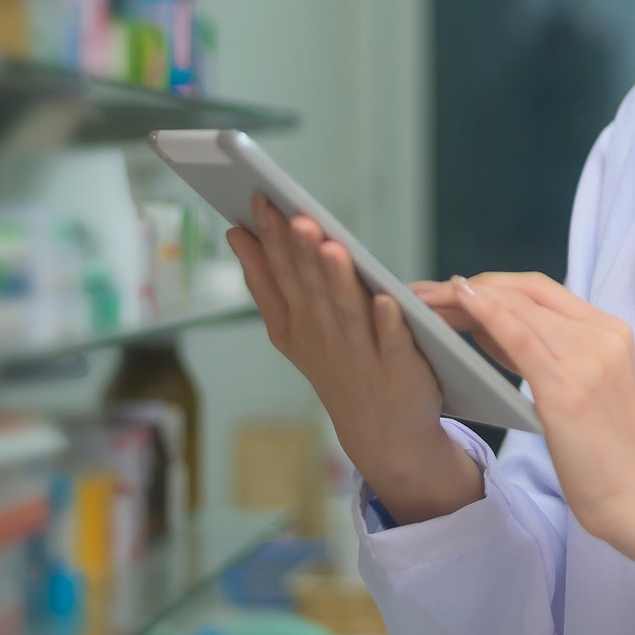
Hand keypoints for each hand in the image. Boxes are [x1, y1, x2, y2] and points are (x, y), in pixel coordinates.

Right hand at [226, 195, 480, 524]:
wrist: (382, 434)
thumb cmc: (337, 367)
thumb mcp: (290, 329)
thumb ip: (264, 281)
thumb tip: (236, 234)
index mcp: (300, 321)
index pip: (284, 272)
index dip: (273, 237)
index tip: (262, 199)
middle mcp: (327, 335)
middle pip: (313, 288)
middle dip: (302, 251)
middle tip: (294, 215)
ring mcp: (362, 353)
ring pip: (347, 311)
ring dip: (339, 280)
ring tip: (331, 246)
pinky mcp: (398, 369)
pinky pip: (392, 343)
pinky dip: (388, 323)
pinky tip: (384, 299)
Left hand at [414, 272, 634, 583]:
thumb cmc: (606, 456)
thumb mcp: (581, 391)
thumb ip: (545, 353)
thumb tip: (488, 323)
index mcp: (611, 333)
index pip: (545, 291)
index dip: (497, 284)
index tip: (457, 290)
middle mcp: (603, 336)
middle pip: (528, 293)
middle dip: (475, 287)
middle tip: (429, 293)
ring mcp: (588, 359)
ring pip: (519, 308)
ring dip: (466, 299)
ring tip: (427, 301)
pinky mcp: (567, 388)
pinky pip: (521, 336)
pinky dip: (488, 312)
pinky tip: (461, 302)